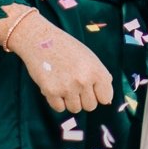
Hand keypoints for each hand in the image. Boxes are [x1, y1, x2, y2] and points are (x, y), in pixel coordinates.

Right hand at [0, 13, 115, 112]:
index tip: (91, 88)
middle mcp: (84, 80)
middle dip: (83, 99)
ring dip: (70, 100)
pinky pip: (59, 108)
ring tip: (63, 84)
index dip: (98, 94)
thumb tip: (107, 101)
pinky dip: (56, 101)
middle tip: (74, 85)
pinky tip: (54, 86)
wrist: (40, 39)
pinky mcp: (51, 92)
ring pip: (75, 109)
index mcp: (96, 71)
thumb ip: (99, 77)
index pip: (106, 98)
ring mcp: (67, 87)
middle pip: (90, 106)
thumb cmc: (67, 48)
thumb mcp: (89, 58)